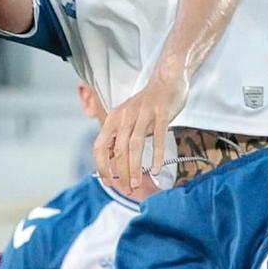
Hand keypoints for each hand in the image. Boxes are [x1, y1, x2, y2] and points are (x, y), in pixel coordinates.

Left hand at [94, 68, 187, 199]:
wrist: (167, 79)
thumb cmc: (147, 104)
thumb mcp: (127, 118)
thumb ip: (120, 137)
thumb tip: (113, 163)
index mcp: (113, 118)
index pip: (100, 146)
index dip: (102, 166)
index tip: (108, 181)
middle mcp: (125, 116)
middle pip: (118, 150)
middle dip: (121, 173)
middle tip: (127, 189)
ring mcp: (143, 114)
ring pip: (134, 146)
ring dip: (134, 168)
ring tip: (136, 185)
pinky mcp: (161, 113)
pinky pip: (157, 137)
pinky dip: (155, 156)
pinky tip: (156, 169)